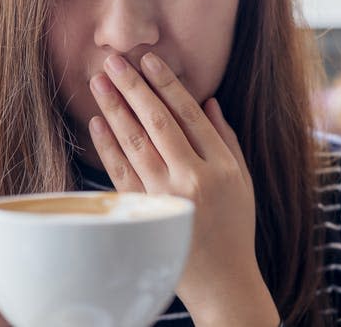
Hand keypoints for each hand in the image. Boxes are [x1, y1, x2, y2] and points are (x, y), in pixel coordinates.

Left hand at [88, 53, 278, 325]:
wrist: (222, 280)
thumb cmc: (236, 226)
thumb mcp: (243, 180)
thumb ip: (227, 139)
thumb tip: (208, 102)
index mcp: (220, 166)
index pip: (189, 115)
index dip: (167, 84)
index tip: (149, 60)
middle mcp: (192, 178)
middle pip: (158, 122)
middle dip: (134, 88)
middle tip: (114, 60)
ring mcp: (164, 196)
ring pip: (135, 143)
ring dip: (115, 109)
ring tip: (99, 82)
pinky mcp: (144, 213)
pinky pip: (120, 173)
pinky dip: (107, 146)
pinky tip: (97, 123)